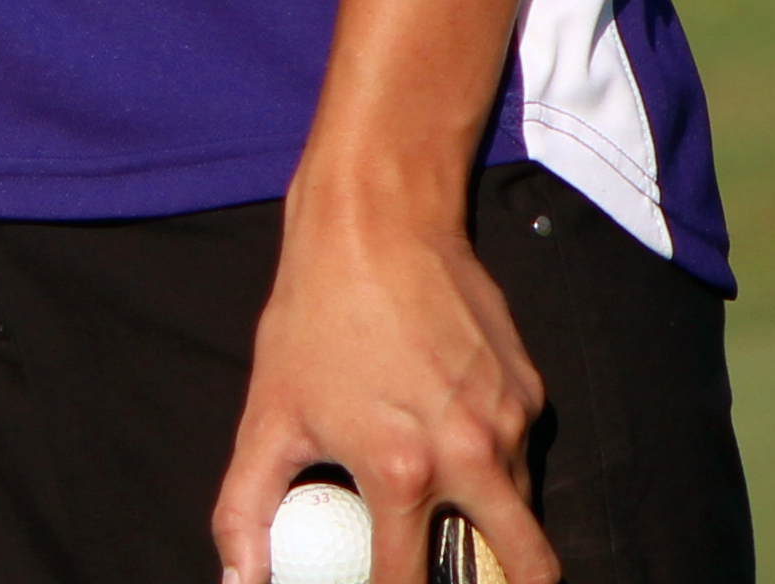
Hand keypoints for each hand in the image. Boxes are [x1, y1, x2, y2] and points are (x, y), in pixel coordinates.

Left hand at [213, 177, 550, 583]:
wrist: (377, 226)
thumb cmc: (314, 316)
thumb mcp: (267, 413)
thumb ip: (247, 504)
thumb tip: (241, 579)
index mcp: (403, 473)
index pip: (411, 583)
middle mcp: (473, 457)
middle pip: (526, 568)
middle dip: (502, 583)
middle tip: (458, 574)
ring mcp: (512, 424)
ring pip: (525, 510)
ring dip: (496, 524)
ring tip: (448, 509)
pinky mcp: (533, 391)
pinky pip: (523, 452)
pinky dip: (498, 462)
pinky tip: (452, 430)